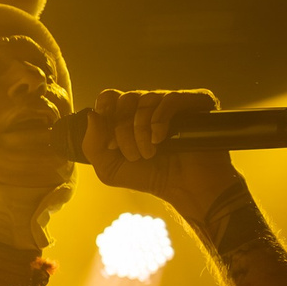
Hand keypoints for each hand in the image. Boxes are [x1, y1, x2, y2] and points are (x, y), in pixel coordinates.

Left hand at [84, 88, 241, 220]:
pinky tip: (161, 139)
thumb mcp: (109, 168)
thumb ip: (92, 144)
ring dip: (140, 131)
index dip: (105, 117)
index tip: (110, 145)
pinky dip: (159, 121)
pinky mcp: (194, 102)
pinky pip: (169, 99)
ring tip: (149, 153)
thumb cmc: (148, 176)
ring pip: (144, 100)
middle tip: (133, 155)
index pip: (109, 98)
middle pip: (124, 99)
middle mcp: (148, 105)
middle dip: (123, 131)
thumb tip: (92, 114)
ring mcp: (171, 102)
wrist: (182, 188)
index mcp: (128, 115)